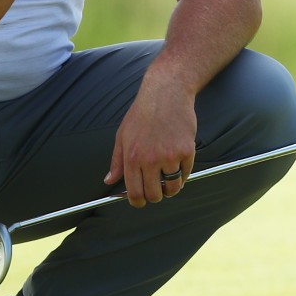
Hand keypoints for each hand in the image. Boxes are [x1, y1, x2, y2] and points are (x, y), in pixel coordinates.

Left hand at [104, 78, 196, 206]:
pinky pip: (186, 173)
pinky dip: (183, 174)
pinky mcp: (187, 151)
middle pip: (155, 194)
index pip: (135, 193)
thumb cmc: (142, 113)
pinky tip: (178, 166)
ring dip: (172, 188)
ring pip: (173, 187)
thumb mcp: (122, 136)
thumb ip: (116, 161)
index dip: (138, 202)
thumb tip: (109, 180)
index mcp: (132, 158)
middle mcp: (151, 160)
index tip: (141, 201)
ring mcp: (170, 156)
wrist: (166, 93)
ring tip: (170, 180)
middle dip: (156, 196)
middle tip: (158, 190)